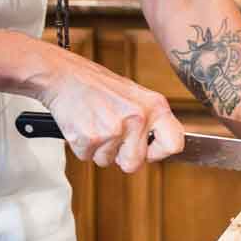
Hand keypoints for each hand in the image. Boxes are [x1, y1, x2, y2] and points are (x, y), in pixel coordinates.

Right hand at [38, 46, 184, 171]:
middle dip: (120, 156)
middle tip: (111, 135)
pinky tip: (84, 125)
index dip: (159, 153)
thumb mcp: (136, 97)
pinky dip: (83, 146)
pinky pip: (88, 157)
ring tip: (95, 123)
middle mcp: (138, 118)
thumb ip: (150, 122)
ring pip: (108, 162)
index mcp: (155, 106)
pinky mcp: (91, 137)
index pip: (175, 144)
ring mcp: (114, 129)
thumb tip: (162, 149)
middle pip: (135, 164)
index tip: (148, 150)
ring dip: (99, 149)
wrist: (65, 76)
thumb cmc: (99, 87)